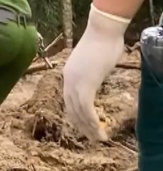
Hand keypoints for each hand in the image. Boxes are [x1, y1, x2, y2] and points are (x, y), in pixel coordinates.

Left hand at [63, 6, 129, 141]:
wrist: (103, 31)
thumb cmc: (103, 43)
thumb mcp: (94, 64)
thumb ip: (93, 75)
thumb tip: (98, 78)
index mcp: (68, 74)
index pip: (69, 100)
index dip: (77, 115)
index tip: (86, 126)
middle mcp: (67, 79)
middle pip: (71, 109)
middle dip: (81, 125)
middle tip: (92, 138)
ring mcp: (74, 82)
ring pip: (78, 111)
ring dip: (88, 127)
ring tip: (99, 138)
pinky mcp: (85, 84)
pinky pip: (85, 108)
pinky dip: (92, 121)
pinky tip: (99, 129)